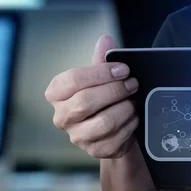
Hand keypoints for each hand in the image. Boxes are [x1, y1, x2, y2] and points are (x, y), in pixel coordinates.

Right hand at [45, 35, 138, 157]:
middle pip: (87, 101)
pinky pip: (117, 137)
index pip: (73, 79)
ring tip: (133, 102)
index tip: (123, 69)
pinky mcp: (95, 150)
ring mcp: (78, 136)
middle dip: (115, 90)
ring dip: (125, 109)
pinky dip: (130, 125)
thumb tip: (105, 40)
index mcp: (57, 93)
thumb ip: (102, 61)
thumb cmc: (104, 101)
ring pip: (104, 121)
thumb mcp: (102, 79)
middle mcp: (62, 116)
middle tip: (133, 84)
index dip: (101, 73)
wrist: (114, 131)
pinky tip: (133, 118)